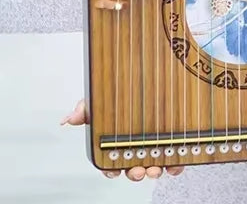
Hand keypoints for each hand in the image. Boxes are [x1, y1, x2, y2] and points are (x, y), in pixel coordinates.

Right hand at [61, 99, 183, 180]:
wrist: (156, 77)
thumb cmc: (127, 93)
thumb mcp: (104, 98)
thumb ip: (86, 108)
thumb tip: (67, 119)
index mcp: (119, 140)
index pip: (112, 162)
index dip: (111, 170)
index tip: (113, 171)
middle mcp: (137, 145)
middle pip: (133, 167)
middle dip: (134, 173)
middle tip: (137, 170)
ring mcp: (156, 143)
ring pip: (153, 165)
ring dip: (153, 170)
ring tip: (154, 167)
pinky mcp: (175, 140)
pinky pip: (175, 158)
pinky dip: (175, 165)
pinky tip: (174, 165)